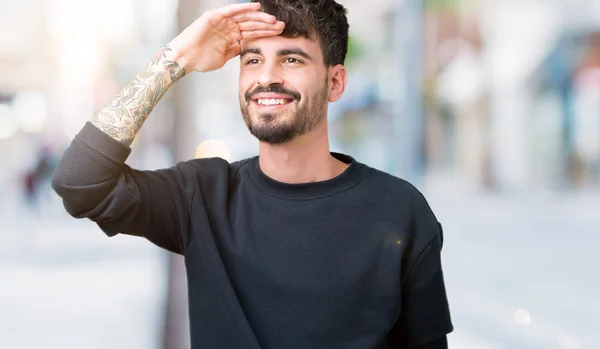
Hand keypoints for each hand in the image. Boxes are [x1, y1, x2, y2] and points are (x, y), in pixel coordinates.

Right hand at [167, 2, 283, 72]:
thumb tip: (244, 48)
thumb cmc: (200, 60)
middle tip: (281, 26)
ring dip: (259, 17)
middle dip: (267, 25)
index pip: (252, 33)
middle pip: (252, 24)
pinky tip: (256, 8)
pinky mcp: (214, 16)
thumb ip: (234, 51)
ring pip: (245, 17)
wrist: (185, 58)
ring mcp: (222, 21)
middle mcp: (228, 27)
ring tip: (273, 19)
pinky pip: (232, 10)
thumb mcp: (223, 57)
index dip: (266, 33)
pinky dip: (244, 8)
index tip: (279, 34)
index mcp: (231, 36)